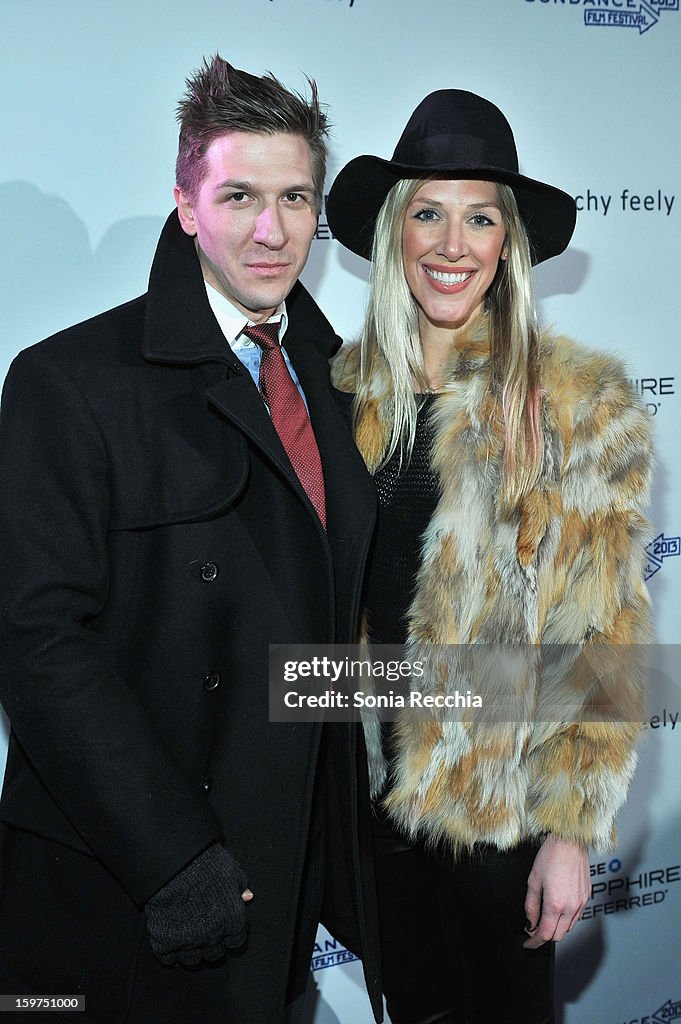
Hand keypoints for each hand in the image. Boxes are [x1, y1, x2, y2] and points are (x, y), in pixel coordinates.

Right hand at [145, 844, 252, 964]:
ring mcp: (188, 942)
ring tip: (189, 939)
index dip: (230, 935)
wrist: (172, 865)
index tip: (224, 929)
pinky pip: (170, 959)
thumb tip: (247, 897)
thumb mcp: (230, 870)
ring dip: (193, 951)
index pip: (236, 942)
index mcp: (232, 920)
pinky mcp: (165, 943)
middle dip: (212, 945)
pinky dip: (171, 953)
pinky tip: (172, 941)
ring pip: (193, 961)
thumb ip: (240, 886)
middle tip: (205, 931)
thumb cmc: (205, 864)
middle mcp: (212, 936)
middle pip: (215, 954)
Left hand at [523, 835, 589, 948]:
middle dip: (545, 936)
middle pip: (559, 935)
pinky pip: (577, 916)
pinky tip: (558, 910)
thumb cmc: (551, 855)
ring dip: (557, 928)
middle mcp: (572, 907)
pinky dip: (566, 919)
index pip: (545, 934)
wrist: (570, 841)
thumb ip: (531, 905)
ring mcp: (581, 902)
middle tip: (533, 929)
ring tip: (545, 918)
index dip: (534, 942)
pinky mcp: (587, 896)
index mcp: (556, 904)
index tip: (528, 943)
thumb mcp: (533, 880)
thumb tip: (530, 922)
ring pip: (569, 928)